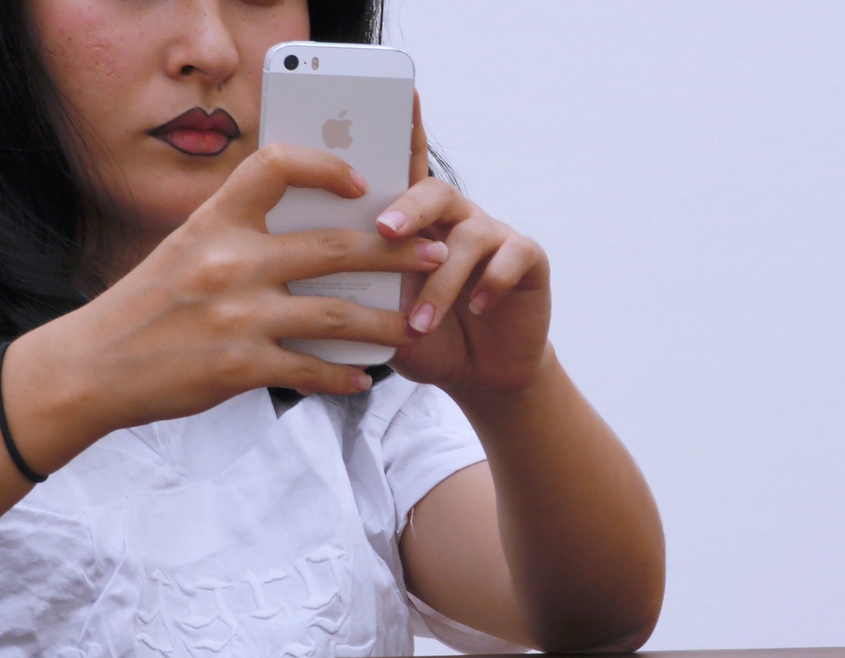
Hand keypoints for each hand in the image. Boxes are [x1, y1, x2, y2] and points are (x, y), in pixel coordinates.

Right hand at [44, 144, 447, 438]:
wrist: (91, 367)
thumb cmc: (145, 306)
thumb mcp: (184, 250)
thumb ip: (239, 236)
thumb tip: (310, 233)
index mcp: (215, 222)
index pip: (276, 166)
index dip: (325, 167)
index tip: (361, 184)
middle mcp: (230, 262)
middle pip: (334, 248)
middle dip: (395, 253)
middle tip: (436, 254)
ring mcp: (237, 316)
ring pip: (337, 316)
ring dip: (384, 323)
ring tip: (413, 327)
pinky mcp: (238, 367)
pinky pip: (310, 370)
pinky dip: (343, 376)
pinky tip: (365, 378)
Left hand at [379, 93, 552, 398]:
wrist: (480, 374)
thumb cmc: (425, 339)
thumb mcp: (383, 317)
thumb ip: (360, 293)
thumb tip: (316, 278)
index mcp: (418, 222)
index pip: (408, 168)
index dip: (407, 129)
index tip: (400, 95)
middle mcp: (456, 219)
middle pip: (434, 191)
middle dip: (408, 207)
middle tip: (385, 230)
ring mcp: (494, 236)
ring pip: (467, 237)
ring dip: (441, 282)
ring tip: (420, 321)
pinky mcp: (528, 259)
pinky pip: (510, 258)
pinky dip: (490, 284)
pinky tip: (477, 307)